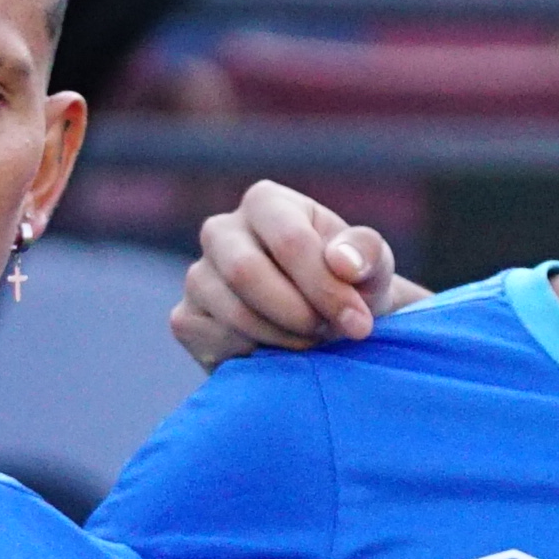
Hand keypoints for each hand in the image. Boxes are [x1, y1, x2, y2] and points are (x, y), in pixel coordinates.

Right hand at [168, 179, 409, 369]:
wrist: (329, 327)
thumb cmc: (351, 286)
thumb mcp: (371, 266)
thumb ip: (366, 254)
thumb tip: (341, 262)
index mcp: (266, 202)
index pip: (289, 241)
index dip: (326, 287)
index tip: (359, 325)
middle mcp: (221, 230)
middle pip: (246, 272)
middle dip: (298, 314)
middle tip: (328, 334)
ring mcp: (197, 275)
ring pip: (233, 312)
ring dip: (284, 339)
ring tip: (311, 342)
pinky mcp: (187, 319)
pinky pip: (218, 342)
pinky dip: (258, 356)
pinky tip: (279, 352)